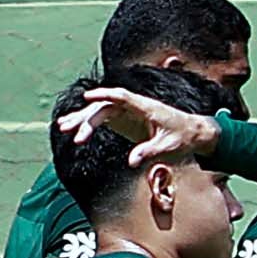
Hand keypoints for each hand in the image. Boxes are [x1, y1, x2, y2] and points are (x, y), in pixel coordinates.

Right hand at [62, 83, 224, 168]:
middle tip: (70, 130)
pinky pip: (103, 118)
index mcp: (146, 107)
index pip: (121, 97)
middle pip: (105, 106)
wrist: (193, 132)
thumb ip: (149, 151)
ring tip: (63, 127)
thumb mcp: (169, 146)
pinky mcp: (125, 118)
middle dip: (86, 117)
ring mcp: (128, 111)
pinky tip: (73, 129)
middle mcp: (134, 106)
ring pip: (100, 111)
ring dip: (82, 119)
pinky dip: (89, 123)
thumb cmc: (183, 136)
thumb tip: (132, 162)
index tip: (87, 97)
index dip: (104, 95)